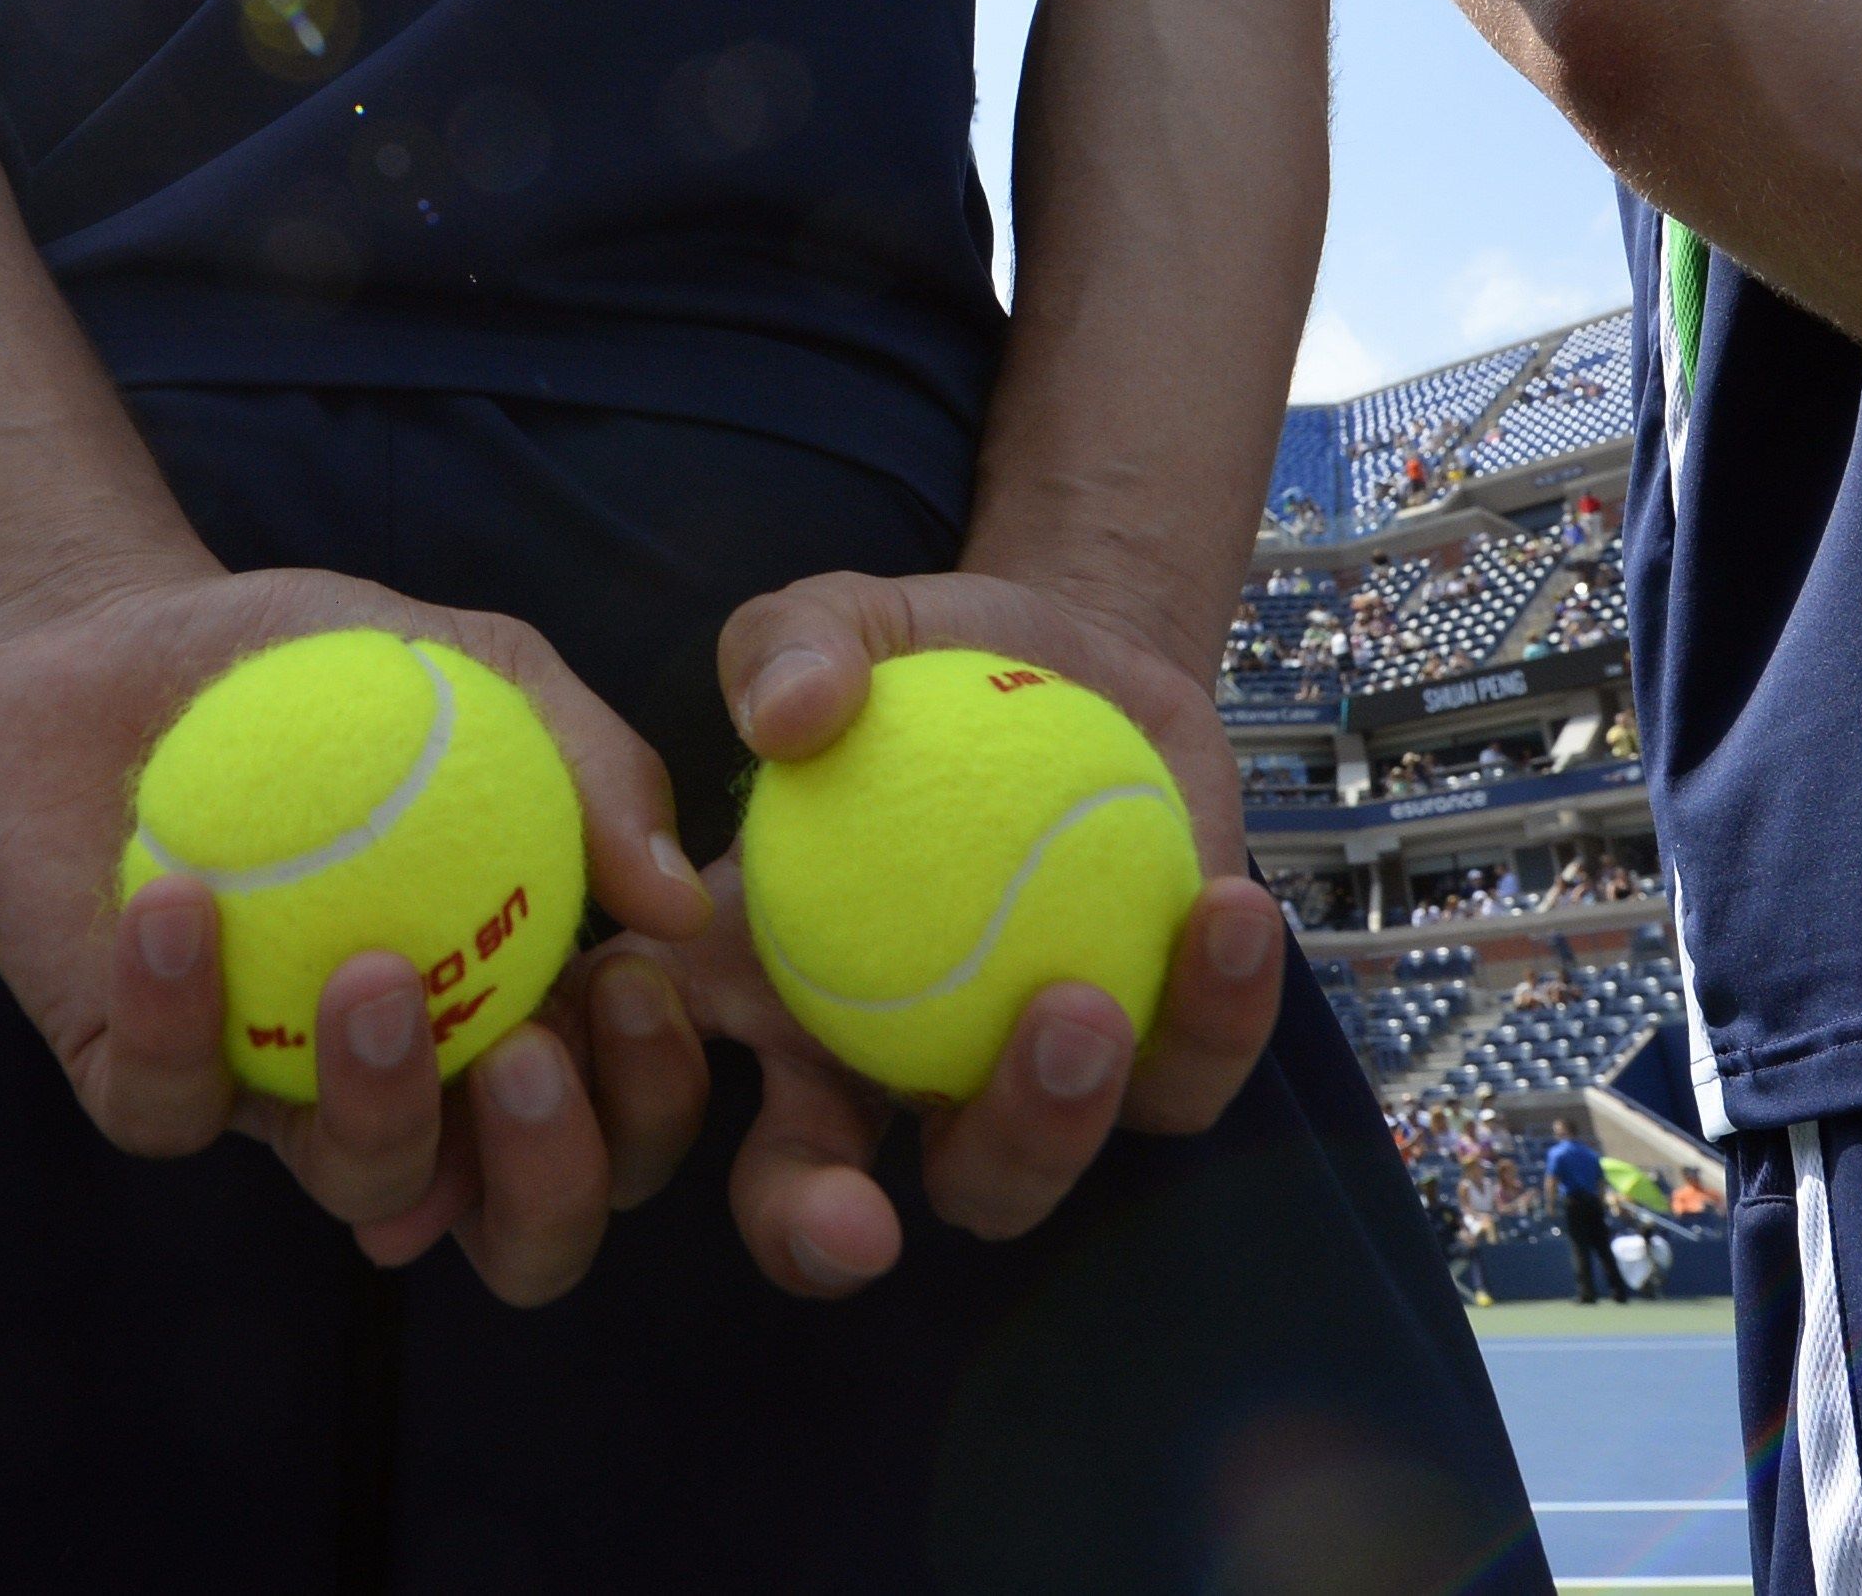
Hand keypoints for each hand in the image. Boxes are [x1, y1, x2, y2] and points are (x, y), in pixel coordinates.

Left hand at [0, 561, 711, 1304]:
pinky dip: (176, 1017)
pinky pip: (169, 1105)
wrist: (125, 638)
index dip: (650, 1092)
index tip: (631, 975)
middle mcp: (418, 1084)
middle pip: (525, 1231)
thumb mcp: (483, 671)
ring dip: (382, 1106)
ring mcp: (283, 1095)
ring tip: (370, 973)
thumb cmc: (328, 661)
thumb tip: (681, 906)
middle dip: (552, 1183)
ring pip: (360, 1184)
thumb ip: (594, 767)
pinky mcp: (143, 1081)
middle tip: (528, 1055)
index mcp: (522, 1007)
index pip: (625, 1117)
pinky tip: (177, 906)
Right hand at [630, 568, 1290, 1295]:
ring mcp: (1008, 1085)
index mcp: (760, 993)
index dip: (635, 1108)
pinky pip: (1180, 1083)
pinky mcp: (1150, 1064)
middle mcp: (871, 1070)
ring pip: (1010, 1178)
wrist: (1082, 661)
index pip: (660, 1089)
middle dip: (817, 1237)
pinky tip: (1225, 913)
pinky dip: (1209, 1015)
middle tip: (860, 1217)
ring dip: (1041, 1124)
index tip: (664, 1028)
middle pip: (817, 1209)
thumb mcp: (842, 624)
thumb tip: (789, 714)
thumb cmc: (928, 663)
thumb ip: (788, 646)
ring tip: (1081, 1005)